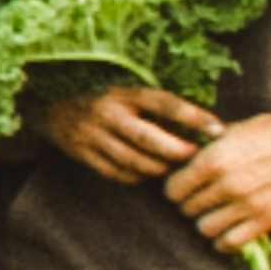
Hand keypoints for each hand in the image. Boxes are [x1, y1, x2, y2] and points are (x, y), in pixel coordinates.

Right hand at [51, 79, 217, 188]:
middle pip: (145, 137)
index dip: (193, 116)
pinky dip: (135, 176)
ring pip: (132, 159)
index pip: (162, 103)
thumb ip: (159, 109)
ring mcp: (90, 134)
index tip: (219, 129)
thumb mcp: (129, 95)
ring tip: (170, 168)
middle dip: (173, 150)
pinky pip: (115, 172)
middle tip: (192, 157)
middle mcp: (105, 111)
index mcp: (123, 93)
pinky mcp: (81, 153)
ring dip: (156, 167)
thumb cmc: (105, 102)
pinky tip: (145, 173)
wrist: (51, 108)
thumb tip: (207, 128)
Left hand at [164, 107, 270, 253]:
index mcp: (214, 161)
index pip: (173, 189)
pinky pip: (230, 243)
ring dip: (205, 221)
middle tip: (199, 197)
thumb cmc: (263, 134)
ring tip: (212, 212)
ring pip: (204, 228)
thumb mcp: (226, 134)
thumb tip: (173, 166)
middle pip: (187, 209)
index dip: (174, 187)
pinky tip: (225, 228)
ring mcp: (249, 205)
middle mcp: (229, 185)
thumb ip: (200, 153)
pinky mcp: (267, 220)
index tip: (182, 185)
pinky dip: (222, 240)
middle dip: (188, 203)